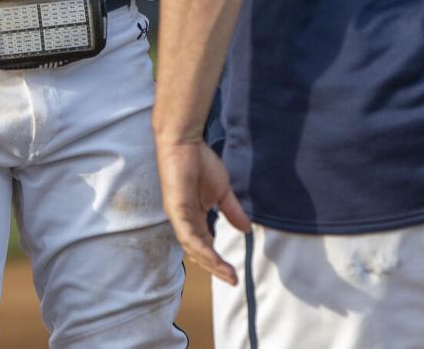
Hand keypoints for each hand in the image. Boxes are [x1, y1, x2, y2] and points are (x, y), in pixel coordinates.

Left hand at [156, 140, 250, 284]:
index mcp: (194, 219)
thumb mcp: (222, 192)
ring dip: (211, 264)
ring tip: (227, 274)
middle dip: (216, 268)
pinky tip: (213, 258)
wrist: (185, 142)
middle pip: (199, 253)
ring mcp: (179, 218)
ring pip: (194, 249)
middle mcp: (184, 222)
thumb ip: (232, 211)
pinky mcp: (176, 210)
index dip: (219, 261)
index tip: (235, 274)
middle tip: (233, 280)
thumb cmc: (200, 163)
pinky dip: (201, 249)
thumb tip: (247, 229)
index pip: (206, 246)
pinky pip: (188, 236)